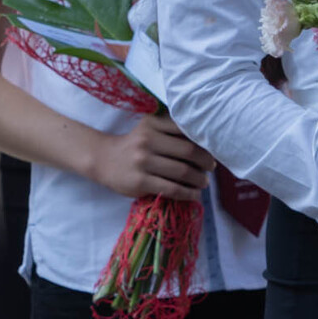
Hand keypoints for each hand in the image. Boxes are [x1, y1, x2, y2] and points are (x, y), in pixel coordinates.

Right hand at [92, 114, 213, 200]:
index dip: (204, 141)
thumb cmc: (134, 144)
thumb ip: (172, 129)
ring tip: (204, 182)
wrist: (103, 159)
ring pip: (182, 172)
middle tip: (212, 167)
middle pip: (188, 152)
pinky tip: (194, 194)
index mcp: (153, 124)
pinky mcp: (139, 182)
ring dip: (199, 179)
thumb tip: (205, 142)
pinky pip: (171, 189)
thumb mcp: (150, 128)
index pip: (186, 130)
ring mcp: (142, 162)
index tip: (214, 148)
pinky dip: (188, 193)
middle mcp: (148, 140)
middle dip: (205, 161)